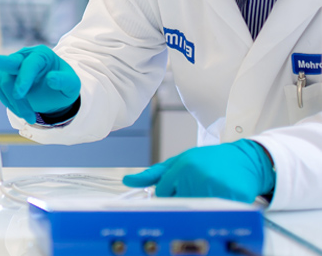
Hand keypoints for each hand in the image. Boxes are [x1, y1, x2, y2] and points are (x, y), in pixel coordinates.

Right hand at [0, 45, 80, 123]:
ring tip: (29, 116)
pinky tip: (21, 112)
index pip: (29, 63)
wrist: (54, 93)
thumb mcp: (71, 84)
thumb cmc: (63, 85)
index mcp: (41, 55)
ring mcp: (12, 67)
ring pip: (3, 82)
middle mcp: (24, 57)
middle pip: (9, 62)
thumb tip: (51, 79)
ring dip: (13, 102)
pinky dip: (8, 103)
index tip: (19, 95)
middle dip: (1, 63)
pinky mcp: (4, 78)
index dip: (24, 78)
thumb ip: (64, 80)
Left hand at [122, 139, 275, 202]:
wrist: (245, 159)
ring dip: (201, 205)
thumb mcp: (179, 161)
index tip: (180, 188)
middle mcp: (195, 176)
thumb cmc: (210, 160)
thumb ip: (153, 173)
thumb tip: (127, 181)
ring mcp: (214, 187)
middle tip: (197, 189)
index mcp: (182, 166)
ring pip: (195, 209)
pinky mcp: (231, 197)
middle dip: (184, 199)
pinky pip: (215, 213)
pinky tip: (221, 197)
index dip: (170, 193)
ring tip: (210, 191)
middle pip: (177, 202)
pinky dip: (217, 210)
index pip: (162, 192)